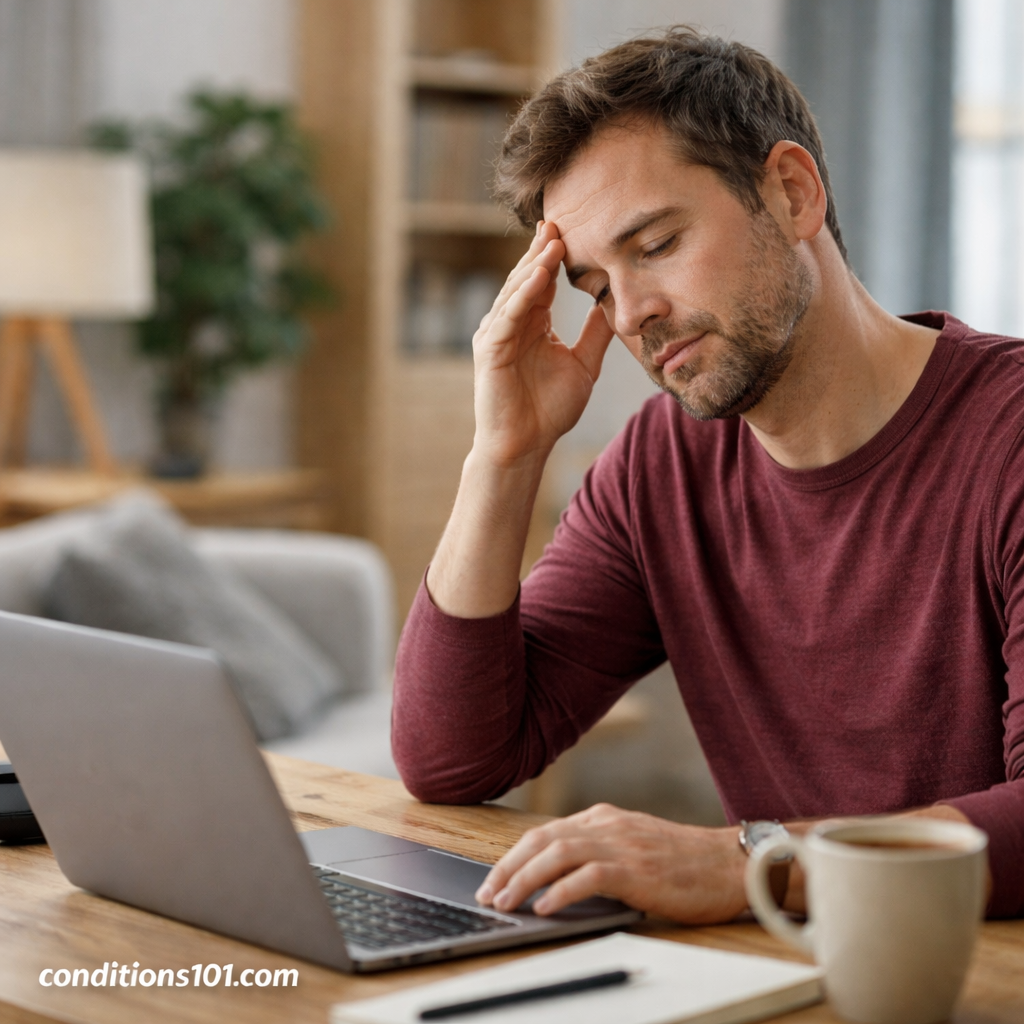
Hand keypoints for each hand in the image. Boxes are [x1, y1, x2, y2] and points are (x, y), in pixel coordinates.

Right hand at [471, 221, 613, 467]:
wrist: (526, 445)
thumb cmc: (549, 410)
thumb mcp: (584, 364)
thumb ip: (595, 334)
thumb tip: (613, 306)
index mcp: (532, 324)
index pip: (543, 281)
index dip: (555, 255)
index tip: (571, 228)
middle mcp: (511, 323)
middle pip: (526, 278)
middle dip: (541, 250)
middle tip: (558, 221)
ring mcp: (497, 334)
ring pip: (516, 291)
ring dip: (534, 266)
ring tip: (553, 242)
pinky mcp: (489, 349)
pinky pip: (508, 315)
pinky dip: (523, 295)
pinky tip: (539, 276)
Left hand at [475, 803, 748, 923]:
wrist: (731, 864)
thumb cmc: (686, 863)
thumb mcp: (634, 846)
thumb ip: (600, 852)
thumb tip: (558, 880)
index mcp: (603, 818)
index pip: (545, 832)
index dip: (514, 856)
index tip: (494, 879)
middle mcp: (607, 824)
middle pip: (542, 839)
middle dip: (507, 866)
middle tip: (487, 894)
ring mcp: (621, 843)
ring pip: (557, 853)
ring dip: (524, 879)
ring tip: (506, 903)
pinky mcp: (636, 868)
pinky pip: (587, 876)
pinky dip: (560, 891)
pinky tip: (544, 908)